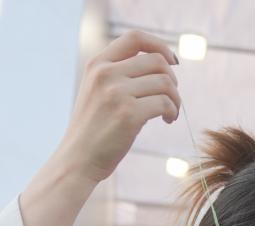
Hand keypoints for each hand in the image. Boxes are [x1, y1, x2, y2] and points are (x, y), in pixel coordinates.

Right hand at [55, 31, 179, 184]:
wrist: (78, 159)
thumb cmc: (93, 129)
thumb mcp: (97, 91)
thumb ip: (118, 74)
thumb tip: (160, 63)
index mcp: (98, 64)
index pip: (135, 38)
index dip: (160, 45)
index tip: (172, 61)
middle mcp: (106, 73)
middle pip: (157, 61)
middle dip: (172, 80)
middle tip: (170, 98)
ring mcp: (117, 93)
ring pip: (165, 83)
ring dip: (175, 99)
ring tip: (170, 113)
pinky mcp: (129, 114)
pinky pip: (165, 103)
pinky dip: (172, 112)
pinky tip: (167, 120)